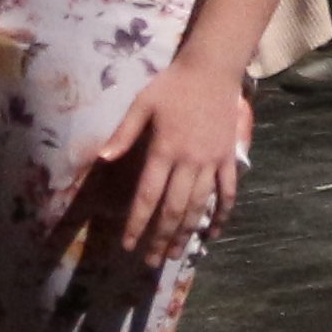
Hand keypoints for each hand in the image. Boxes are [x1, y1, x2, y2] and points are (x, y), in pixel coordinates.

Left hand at [71, 55, 251, 270]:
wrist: (213, 69)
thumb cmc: (173, 86)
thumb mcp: (142, 104)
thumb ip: (123, 134)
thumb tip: (102, 159)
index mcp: (164, 150)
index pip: (148, 197)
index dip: (137, 224)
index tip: (129, 245)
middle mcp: (189, 162)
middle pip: (174, 210)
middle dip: (160, 238)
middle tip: (151, 261)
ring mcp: (212, 162)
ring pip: (199, 206)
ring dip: (186, 234)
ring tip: (175, 255)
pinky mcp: (229, 158)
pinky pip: (227, 193)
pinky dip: (220, 215)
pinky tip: (211, 234)